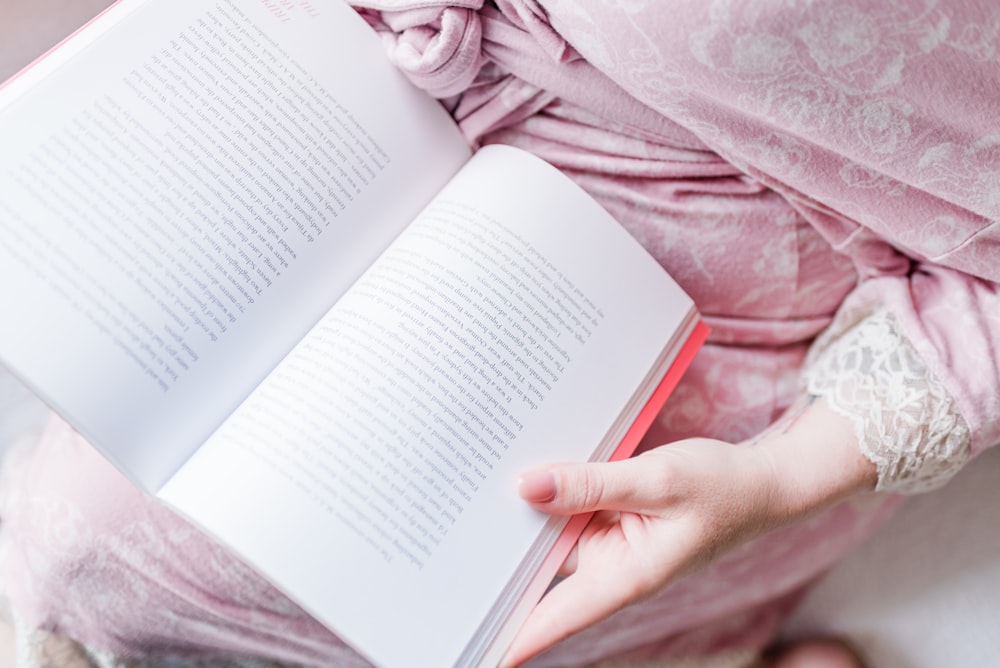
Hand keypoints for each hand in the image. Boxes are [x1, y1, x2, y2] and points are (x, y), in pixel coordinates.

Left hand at [502, 396, 876, 666]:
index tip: (470, 644)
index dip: (512, 634)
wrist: (761, 482)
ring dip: (520, 522)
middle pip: (542, 575)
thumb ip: (591, 484)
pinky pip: (569, 513)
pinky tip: (519, 475)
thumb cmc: (722, 489)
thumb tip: (528, 487)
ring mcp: (609, 544)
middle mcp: (610, 567)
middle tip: (445, 545)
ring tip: (467, 500)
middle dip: (498, 565)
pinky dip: (548, 498)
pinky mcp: (610, 520)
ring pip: (551, 538)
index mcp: (625, 576)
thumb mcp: (656, 480)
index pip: (556, 617)